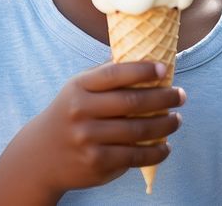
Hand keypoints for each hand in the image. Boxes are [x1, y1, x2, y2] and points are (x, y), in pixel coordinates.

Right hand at [0, 61, 184, 202]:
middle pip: (132, 102)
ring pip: (138, 131)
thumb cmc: (69, 114)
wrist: (40, 156)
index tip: (164, 70)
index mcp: (78, 88)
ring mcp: (88, 139)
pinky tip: (165, 146)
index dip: (142, 70)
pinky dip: (155, 152)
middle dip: (163, 98)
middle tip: (180, 96)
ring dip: (165, 125)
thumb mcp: (78, 89)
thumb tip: (144, 57)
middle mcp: (81, 112)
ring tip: (176, 119)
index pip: (115, 74)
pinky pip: (134, 156)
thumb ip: (105, 75)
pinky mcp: (96, 163)